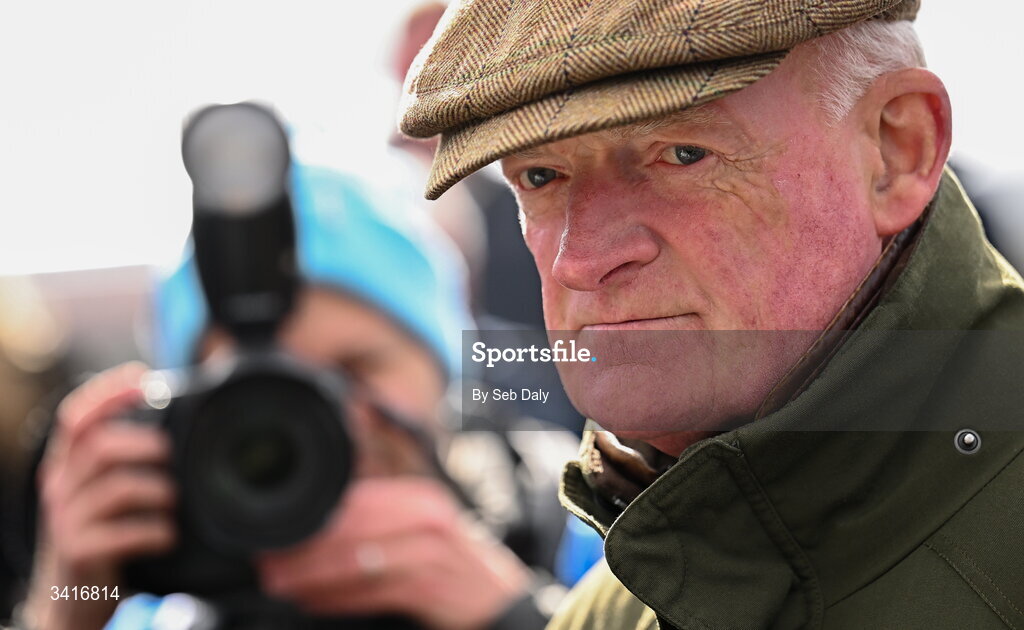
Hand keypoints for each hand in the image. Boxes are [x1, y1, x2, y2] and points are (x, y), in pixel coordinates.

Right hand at [23, 362, 175, 629]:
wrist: (69, 603)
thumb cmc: (103, 540)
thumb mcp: (104, 497)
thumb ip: (124, 464)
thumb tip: (176, 428)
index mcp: (66, 466)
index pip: (76, 417)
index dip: (107, 392)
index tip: (143, 376)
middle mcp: (59, 488)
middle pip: (98, 445)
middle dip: (144, 443)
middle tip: (171, 454)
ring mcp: (65, 521)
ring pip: (116, 487)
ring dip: (158, 490)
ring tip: (173, 501)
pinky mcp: (78, 553)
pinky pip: (123, 532)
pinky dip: (156, 530)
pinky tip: (168, 536)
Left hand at [258, 477, 530, 629]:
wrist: (497, 598)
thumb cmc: (450, 561)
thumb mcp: (421, 526)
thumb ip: (378, 515)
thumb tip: (319, 518)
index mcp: (419, 498)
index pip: (358, 502)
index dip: (316, 518)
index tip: (280, 530)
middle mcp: (427, 519)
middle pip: (355, 530)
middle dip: (307, 549)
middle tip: (270, 563)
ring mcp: (431, 554)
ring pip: (360, 563)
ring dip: (314, 577)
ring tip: (283, 584)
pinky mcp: (431, 588)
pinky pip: (374, 594)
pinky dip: (338, 599)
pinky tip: (314, 602)